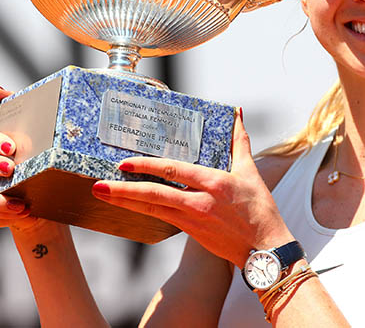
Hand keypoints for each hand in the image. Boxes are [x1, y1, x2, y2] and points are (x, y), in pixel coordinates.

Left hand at [91, 111, 293, 267]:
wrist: (265, 250)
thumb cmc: (260, 209)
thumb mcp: (250, 172)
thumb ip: (239, 141)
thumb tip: (236, 114)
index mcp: (215, 183)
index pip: (174, 171)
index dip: (148, 166)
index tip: (125, 163)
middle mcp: (200, 202)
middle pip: (155, 195)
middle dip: (124, 190)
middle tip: (99, 185)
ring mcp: (193, 220)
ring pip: (152, 209)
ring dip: (124, 202)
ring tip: (102, 194)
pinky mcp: (191, 233)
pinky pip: (160, 219)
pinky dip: (141, 211)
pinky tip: (126, 206)